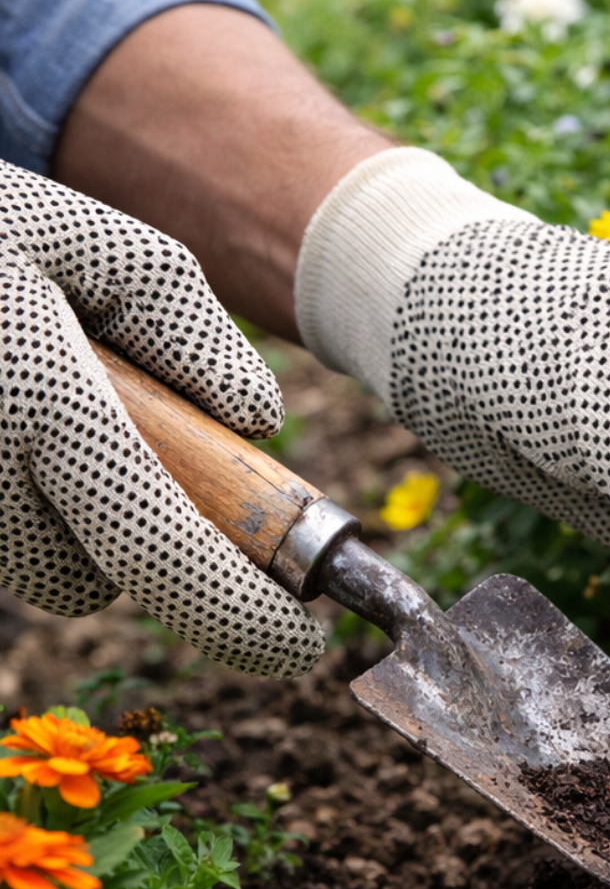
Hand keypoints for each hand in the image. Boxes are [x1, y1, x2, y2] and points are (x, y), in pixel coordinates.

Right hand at [0, 162, 323, 676]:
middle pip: (89, 578)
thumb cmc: (6, 242)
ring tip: (59, 415)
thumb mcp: (116, 255)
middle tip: (149, 460)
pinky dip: (33, 506)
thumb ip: (193, 337)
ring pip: (41, 565)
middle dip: (140, 543)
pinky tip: (22, 424)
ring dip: (75, 519)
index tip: (300, 645)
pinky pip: (4, 538)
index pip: (156, 542)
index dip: (235, 610)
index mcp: (40, 401)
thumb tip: (257, 424)